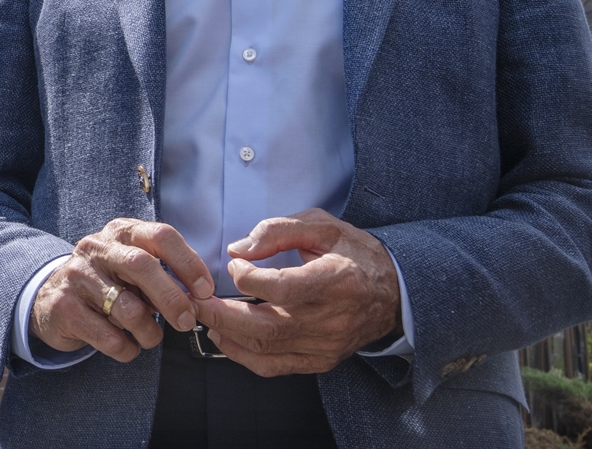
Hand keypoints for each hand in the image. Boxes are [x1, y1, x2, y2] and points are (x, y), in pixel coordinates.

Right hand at [31, 219, 214, 360]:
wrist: (49, 298)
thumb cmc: (106, 282)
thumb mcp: (131, 266)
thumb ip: (162, 273)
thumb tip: (199, 297)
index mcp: (121, 233)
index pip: (161, 235)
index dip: (189, 263)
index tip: (205, 291)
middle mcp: (97, 248)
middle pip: (143, 266)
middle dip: (173, 299)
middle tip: (186, 321)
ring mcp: (78, 276)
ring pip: (129, 309)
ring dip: (149, 332)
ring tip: (148, 336)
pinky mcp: (65, 308)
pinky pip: (111, 339)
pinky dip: (128, 349)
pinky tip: (125, 344)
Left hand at [194, 208, 401, 375]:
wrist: (395, 293)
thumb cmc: (355, 254)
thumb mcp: (322, 226)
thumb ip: (278, 230)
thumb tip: (239, 249)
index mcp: (337, 280)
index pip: (283, 288)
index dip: (248, 278)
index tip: (235, 264)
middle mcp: (333, 318)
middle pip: (267, 326)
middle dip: (222, 314)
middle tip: (196, 299)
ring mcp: (327, 344)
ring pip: (267, 348)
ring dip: (227, 334)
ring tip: (205, 315)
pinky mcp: (321, 360)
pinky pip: (276, 366)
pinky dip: (244, 355)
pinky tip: (225, 337)